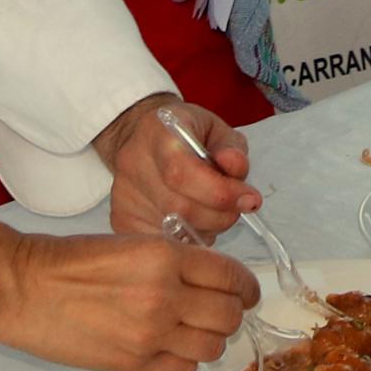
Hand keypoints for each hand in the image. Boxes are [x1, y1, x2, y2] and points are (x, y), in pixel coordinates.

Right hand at [0, 224, 256, 370]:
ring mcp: (150, 334)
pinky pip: (183, 368)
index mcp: (164, 257)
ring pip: (213, 346)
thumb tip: (211, 278)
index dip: (246, 286)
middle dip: (231, 312)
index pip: (232, 277)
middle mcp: (164, 296)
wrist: (21, 288)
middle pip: (229, 315)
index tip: (245, 291)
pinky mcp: (133, 363)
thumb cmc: (65, 262)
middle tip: (220, 310)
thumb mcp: (131, 242)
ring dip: (210, 339)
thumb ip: (174, 260)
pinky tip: (170, 347)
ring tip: (193, 330)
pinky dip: (185, 360)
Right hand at [100, 92, 256, 237]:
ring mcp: (122, 194)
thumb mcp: (216, 128)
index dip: (220, 192)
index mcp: (156, 132)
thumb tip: (235, 168)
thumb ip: (232, 148)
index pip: (182, 172)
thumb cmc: (186, 133)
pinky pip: (161, 242)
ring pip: (172, 229)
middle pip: (179, 206)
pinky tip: (196, 224)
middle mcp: (133, 163)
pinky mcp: (121, 218)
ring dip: (206, 229)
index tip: (248, 198)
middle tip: (237, 209)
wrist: (145, 137)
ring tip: (214, 213)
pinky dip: (187, 241)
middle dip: (219, 215)